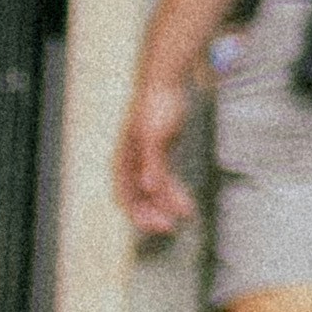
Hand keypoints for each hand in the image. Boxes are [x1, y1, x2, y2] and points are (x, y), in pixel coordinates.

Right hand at [113, 93, 191, 246]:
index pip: (126, 196)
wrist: (166, 83)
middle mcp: (131, 163)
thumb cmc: (158, 107)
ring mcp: (145, 158)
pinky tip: (185, 200)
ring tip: (187, 214)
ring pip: (152, 190)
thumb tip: (149, 190)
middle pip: (138, 197)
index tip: (159, 227)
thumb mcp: (157, 136)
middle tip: (173, 228)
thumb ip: (153, 164)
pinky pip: (164, 179)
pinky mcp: (159, 153)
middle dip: (154, 214)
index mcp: (124, 160)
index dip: (140, 214)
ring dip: (166, 204)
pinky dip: (173, 191)